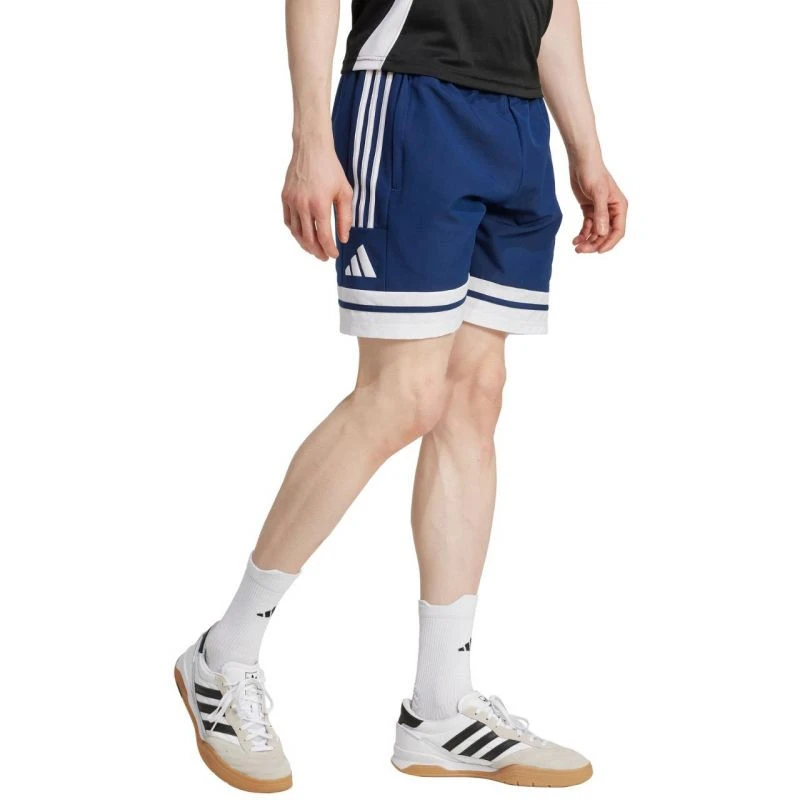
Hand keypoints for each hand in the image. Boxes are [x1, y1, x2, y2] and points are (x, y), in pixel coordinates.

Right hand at [281, 139, 352, 260]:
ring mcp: (292, 202)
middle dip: (317, 251)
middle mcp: (303, 206)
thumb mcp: (345, 192)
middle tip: (323, 257)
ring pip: (296, 232)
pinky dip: (294, 231)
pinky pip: (288, 221)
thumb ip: (345, 217)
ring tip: (313, 250)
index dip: (329, 250)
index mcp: (320, 205)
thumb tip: (343, 238)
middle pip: (308, 239)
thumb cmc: (331, 169)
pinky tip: (302, 235)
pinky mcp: (285, 197)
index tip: (334, 255)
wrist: (311, 148)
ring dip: (304, 245)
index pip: (323, 237)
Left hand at [570, 159, 627, 253]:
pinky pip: (587, 227)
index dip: (609, 243)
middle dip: (595, 244)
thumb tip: (602, 233)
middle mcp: (612, 211)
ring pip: (596, 233)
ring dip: (587, 241)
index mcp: (619, 207)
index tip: (598, 251)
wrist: (581, 162)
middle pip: (606, 235)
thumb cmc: (593, 173)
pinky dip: (582, 234)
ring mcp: (601, 211)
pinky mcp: (590, 210)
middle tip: (581, 250)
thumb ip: (600, 214)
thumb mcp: (598, 193)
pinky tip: (575, 240)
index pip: (618, 231)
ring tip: (576, 247)